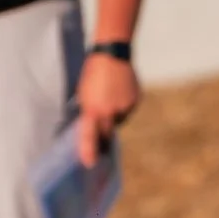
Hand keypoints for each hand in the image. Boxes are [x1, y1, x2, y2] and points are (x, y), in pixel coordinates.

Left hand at [76, 51, 140, 166]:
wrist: (111, 54)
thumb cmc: (91, 73)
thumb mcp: (83, 95)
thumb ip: (88, 112)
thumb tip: (91, 127)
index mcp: (93, 110)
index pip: (90, 137)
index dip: (89, 151)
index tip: (89, 163)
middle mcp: (110, 111)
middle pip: (107, 134)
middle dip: (103, 138)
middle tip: (99, 142)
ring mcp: (125, 106)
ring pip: (118, 120)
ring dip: (113, 117)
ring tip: (108, 98)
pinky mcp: (135, 100)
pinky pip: (127, 110)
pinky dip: (122, 106)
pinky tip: (118, 92)